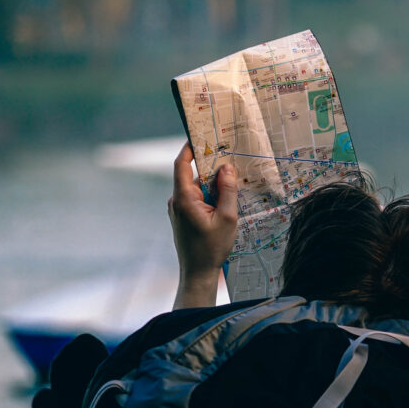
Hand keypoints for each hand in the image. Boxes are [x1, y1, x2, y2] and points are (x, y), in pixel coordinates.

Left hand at [169, 142, 236, 305]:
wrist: (197, 272)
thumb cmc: (212, 247)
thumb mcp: (227, 218)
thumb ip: (227, 190)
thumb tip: (227, 167)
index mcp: (184, 198)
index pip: (181, 165)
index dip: (189, 148)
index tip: (200, 135)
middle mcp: (176, 200)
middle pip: (192, 174)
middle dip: (210, 168)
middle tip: (230, 160)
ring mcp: (177, 208)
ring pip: (196, 187)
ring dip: (212, 185)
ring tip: (232, 186)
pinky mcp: (182, 215)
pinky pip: (195, 197)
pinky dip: (208, 196)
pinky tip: (224, 203)